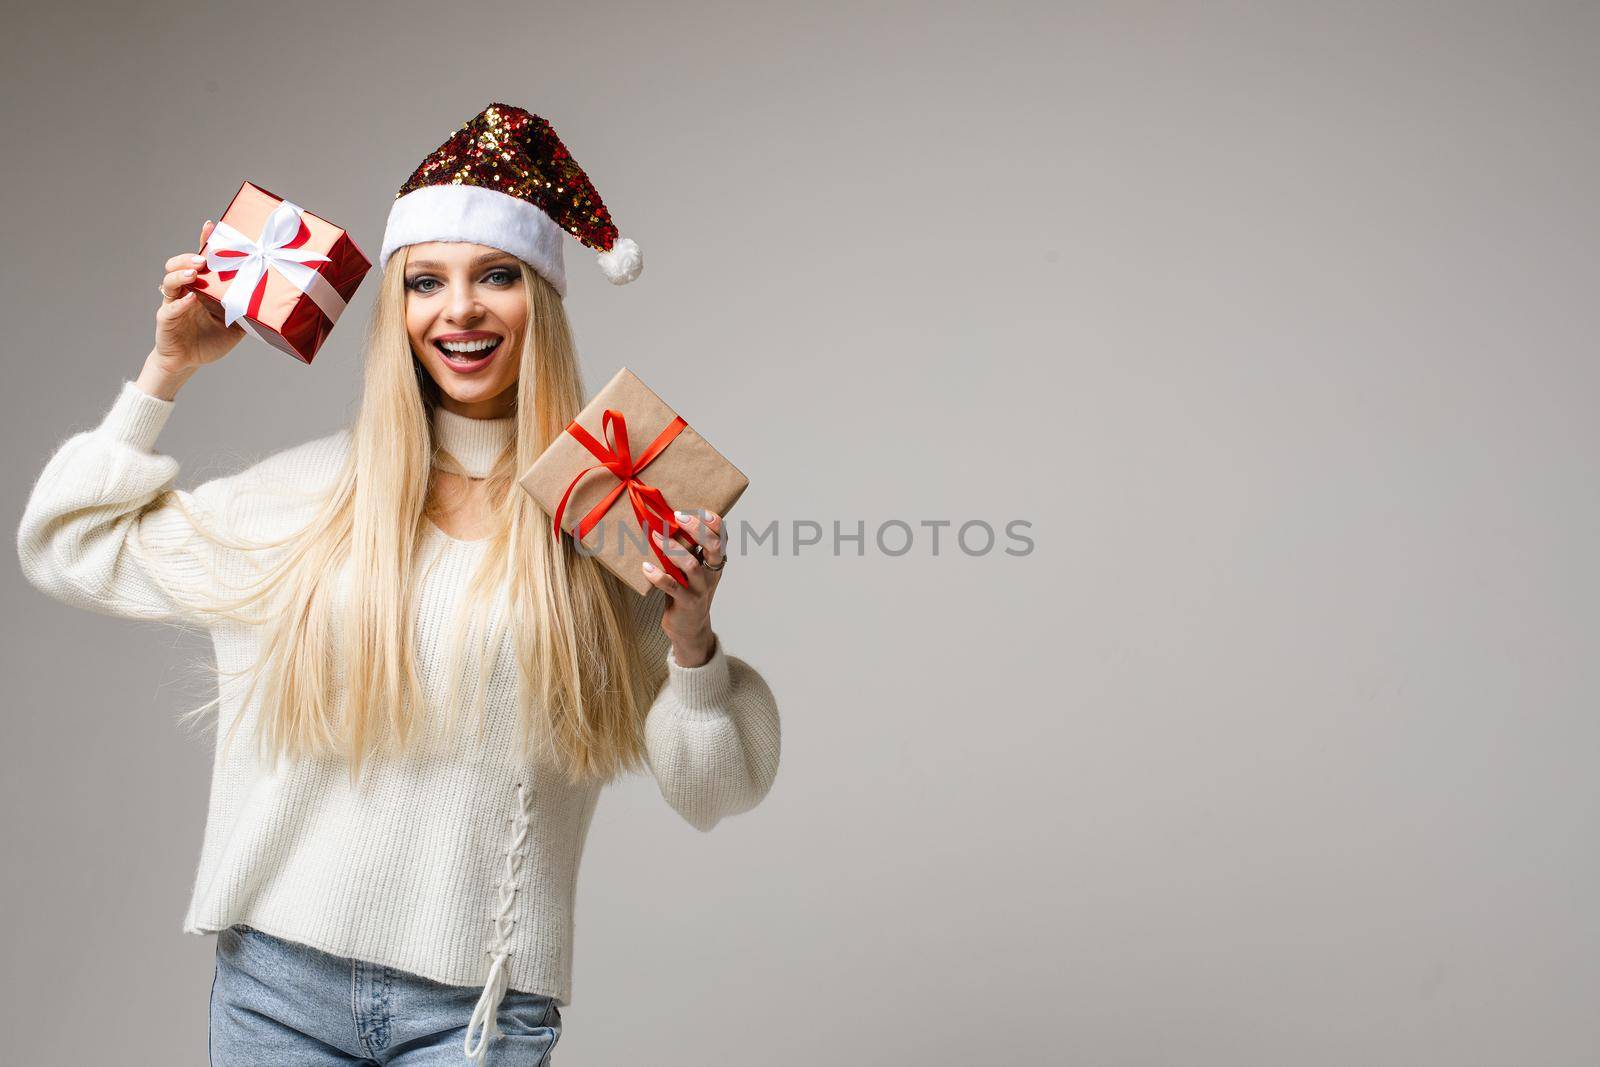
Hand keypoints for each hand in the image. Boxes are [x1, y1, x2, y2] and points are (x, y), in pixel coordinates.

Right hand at [151, 219, 245, 375]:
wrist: (189, 361)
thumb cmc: (211, 339)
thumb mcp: (237, 325)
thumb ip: (248, 311)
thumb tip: (273, 302)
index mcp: (202, 287)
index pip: (201, 260)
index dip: (204, 242)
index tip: (211, 226)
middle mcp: (186, 291)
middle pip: (179, 264)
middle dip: (189, 257)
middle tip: (204, 259)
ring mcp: (174, 303)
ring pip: (170, 281)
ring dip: (181, 274)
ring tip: (195, 273)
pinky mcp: (166, 319)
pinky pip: (169, 308)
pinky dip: (180, 303)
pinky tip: (190, 299)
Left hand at [642, 508, 727, 666]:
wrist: (689, 628)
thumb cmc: (687, 592)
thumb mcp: (691, 570)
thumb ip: (687, 550)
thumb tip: (667, 522)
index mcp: (714, 562)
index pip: (722, 537)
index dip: (713, 522)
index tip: (699, 510)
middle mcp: (711, 574)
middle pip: (713, 546)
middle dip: (697, 529)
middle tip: (678, 517)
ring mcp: (700, 589)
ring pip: (691, 565)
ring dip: (672, 549)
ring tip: (655, 537)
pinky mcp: (687, 603)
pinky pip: (672, 587)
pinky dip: (658, 575)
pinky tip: (646, 567)